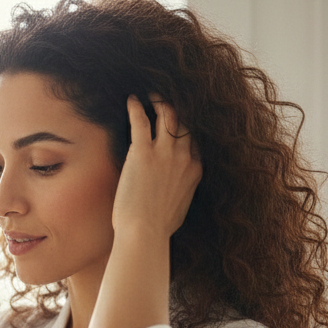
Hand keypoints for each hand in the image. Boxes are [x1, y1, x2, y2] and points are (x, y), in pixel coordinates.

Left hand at [112, 96, 201, 239]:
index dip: (188, 129)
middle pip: (185, 124)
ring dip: (161, 102)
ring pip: (168, 117)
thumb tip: (177, 193)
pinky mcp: (143, 153)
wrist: (144, 232)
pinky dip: (137, 108)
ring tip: (153, 94)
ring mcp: (164, 154)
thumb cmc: (158, 228)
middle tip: (168, 100)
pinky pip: (141, 122)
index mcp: (195, 171)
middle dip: (178, 109)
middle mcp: (184, 158)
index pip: (195, 141)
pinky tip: (131, 99)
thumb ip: (182, 192)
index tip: (181, 122)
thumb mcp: (181, 207)